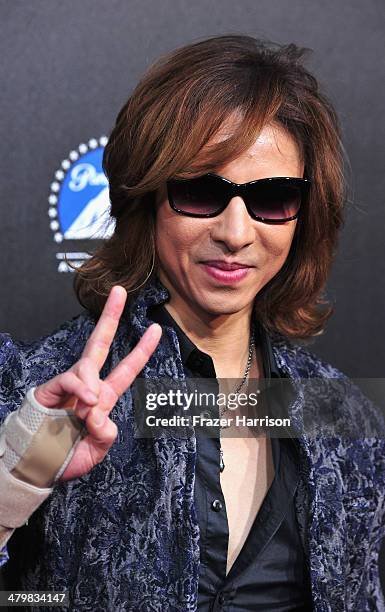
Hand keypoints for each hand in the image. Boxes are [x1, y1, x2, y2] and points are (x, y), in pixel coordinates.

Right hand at [34, 285, 161, 480]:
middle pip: (100, 343)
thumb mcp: (97, 449)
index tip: (157, 330)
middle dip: (110, 317)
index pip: (126, 369)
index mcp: (103, 397)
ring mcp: (70, 385)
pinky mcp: (52, 388)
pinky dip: (81, 389)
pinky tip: (84, 403)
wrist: (38, 465)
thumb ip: (106, 433)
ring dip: (92, 386)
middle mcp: (88, 386)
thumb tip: (99, 412)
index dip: (141, 350)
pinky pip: (71, 379)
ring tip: (89, 409)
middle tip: (119, 291)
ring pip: (88, 365)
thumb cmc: (67, 456)